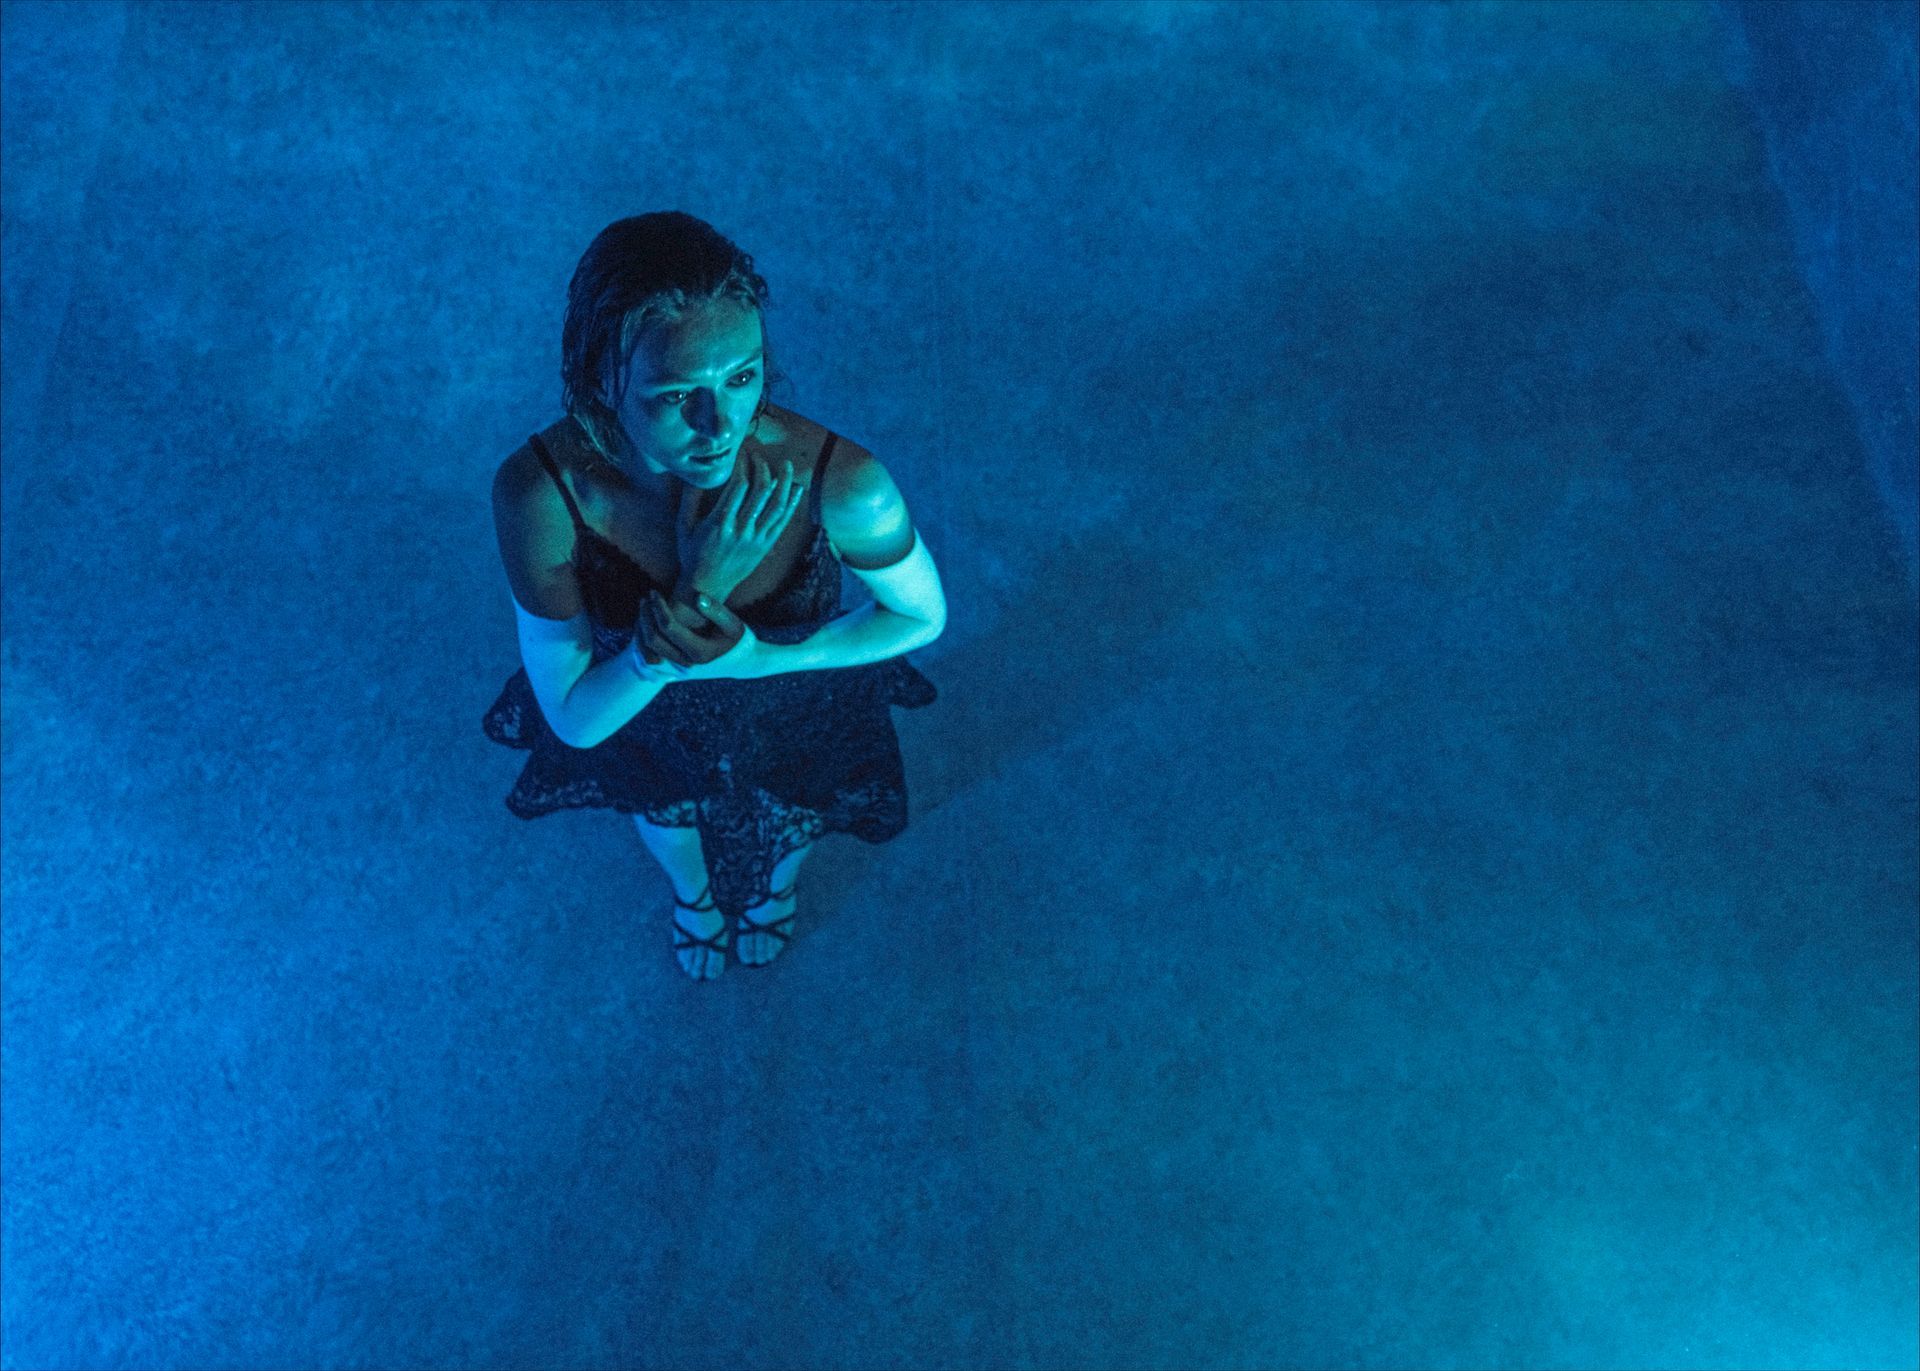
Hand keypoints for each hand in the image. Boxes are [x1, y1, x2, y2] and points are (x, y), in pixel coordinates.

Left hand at [631, 588, 762, 680]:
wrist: (741, 663)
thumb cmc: (738, 639)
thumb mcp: (734, 623)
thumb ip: (717, 610)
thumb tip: (698, 597)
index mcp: (700, 652)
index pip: (669, 627)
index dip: (658, 607)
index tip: (655, 592)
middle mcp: (686, 664)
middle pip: (653, 640)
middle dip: (645, 616)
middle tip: (646, 597)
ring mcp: (678, 670)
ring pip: (647, 650)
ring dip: (641, 627)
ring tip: (644, 606)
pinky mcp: (673, 671)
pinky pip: (649, 657)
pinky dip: (643, 639)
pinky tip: (647, 621)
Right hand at [674, 453, 806, 599]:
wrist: (707, 587)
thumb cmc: (692, 555)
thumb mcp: (682, 527)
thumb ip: (688, 500)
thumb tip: (694, 475)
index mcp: (720, 523)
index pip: (738, 485)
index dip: (742, 465)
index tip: (740, 453)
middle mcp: (741, 530)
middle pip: (760, 491)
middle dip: (762, 467)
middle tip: (758, 455)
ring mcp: (756, 538)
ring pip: (776, 505)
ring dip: (784, 482)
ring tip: (787, 464)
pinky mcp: (765, 546)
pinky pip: (783, 522)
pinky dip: (792, 504)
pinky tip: (797, 489)